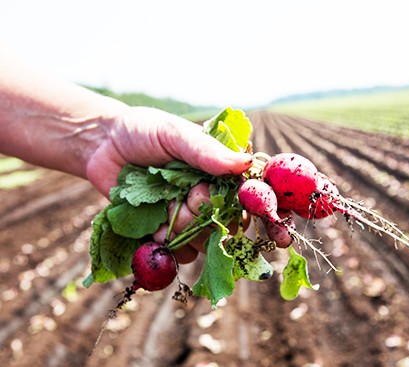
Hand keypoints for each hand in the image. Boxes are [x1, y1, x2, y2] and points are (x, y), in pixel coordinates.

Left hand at [85, 106, 251, 262]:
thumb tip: (245, 164)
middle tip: (183, 198)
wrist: (101, 145)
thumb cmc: (142, 131)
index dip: (227, 205)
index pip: (239, 200)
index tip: (203, 192)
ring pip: (200, 243)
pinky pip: (177, 253)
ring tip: (164, 209)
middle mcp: (205, 197)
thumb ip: (207, 151)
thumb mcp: (174, 133)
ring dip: (183, 232)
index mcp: (216, 173)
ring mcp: (184, 216)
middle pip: (222, 227)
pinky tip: (153, 227)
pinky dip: (167, 246)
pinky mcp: (164, 231)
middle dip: (201, 218)